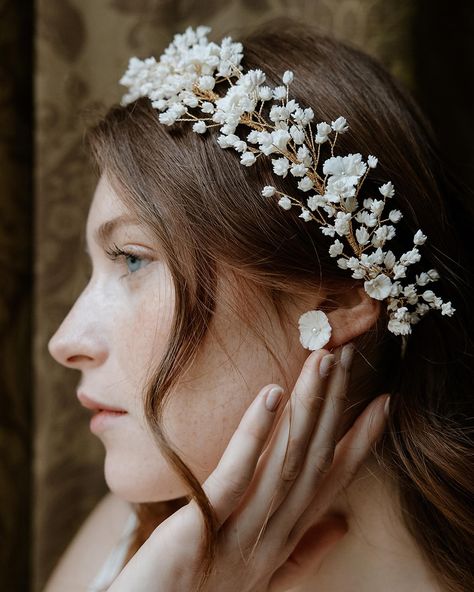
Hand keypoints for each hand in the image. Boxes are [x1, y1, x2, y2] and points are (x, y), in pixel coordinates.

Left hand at [108, 343, 388, 591]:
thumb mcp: (262, 576)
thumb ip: (302, 551)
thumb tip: (342, 523)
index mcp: (284, 540)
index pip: (330, 482)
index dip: (359, 442)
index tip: (382, 403)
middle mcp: (273, 536)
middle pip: (313, 459)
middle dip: (335, 405)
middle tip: (350, 354)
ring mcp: (241, 534)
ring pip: (286, 461)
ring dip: (308, 407)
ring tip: (323, 360)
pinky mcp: (203, 528)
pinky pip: (235, 475)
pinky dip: (255, 433)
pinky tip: (272, 394)